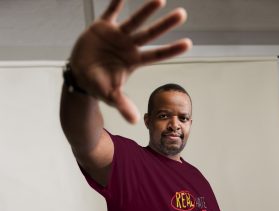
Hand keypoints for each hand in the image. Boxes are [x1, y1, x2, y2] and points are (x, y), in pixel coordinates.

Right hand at [70, 0, 191, 122]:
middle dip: (165, 25)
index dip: (171, 50)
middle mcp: (128, 46)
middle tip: (182, 15)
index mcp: (133, 61)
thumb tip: (135, 121)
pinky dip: (116, 2)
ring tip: (160, 0)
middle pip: (150, 35)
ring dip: (146, 10)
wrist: (80, 75)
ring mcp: (116, 35)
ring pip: (134, 20)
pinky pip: (110, 12)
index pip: (156, 55)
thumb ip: (123, 105)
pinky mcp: (102, 27)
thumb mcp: (110, 96)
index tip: (188, 44)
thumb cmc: (98, 85)